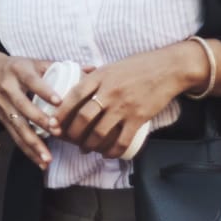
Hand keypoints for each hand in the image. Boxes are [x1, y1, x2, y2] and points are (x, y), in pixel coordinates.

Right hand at [0, 50, 57, 168]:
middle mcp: (9, 89)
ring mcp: (3, 106)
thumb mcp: (34, 62)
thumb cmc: (16, 67)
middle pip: (23, 107)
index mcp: (19, 71)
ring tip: (48, 158)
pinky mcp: (2, 120)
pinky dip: (28, 151)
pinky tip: (41, 162)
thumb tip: (92, 70)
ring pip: (18, 127)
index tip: (59, 102)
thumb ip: (61, 67)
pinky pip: (15, 137)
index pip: (32, 81)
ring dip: (34, 144)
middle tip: (58, 131)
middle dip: (40, 121)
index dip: (44, 91)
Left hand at [51, 46, 191, 156]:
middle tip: (69, 140)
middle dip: (72, 134)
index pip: (73, 96)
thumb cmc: (138, 66)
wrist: (168, 69)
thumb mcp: (110, 66)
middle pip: (83, 118)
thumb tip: (73, 85)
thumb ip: (93, 77)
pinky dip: (112, 151)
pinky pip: (122, 140)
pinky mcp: (139, 118)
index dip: (60, 113)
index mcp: (100, 76)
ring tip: (86, 149)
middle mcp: (110, 92)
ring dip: (89, 145)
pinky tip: (107, 154)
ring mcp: (124, 106)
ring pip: (100, 133)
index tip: (52, 124)